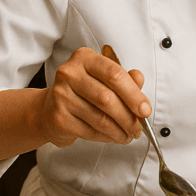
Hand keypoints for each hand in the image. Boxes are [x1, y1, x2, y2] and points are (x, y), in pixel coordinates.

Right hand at [35, 47, 151, 146]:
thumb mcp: (104, 79)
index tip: (145, 110)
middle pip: (108, 98)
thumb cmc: (83, 92)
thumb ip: (124, 79)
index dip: (134, 94)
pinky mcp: (59, 117)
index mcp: (85, 58)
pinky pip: (90, 131)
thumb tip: (140, 79)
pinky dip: (107, 137)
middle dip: (129, 117)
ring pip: (100, 118)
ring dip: (120, 130)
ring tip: (129, 135)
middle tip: (139, 128)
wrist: (49, 109)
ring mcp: (62, 95)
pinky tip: (114, 137)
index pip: (115, 74)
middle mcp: (70, 73)